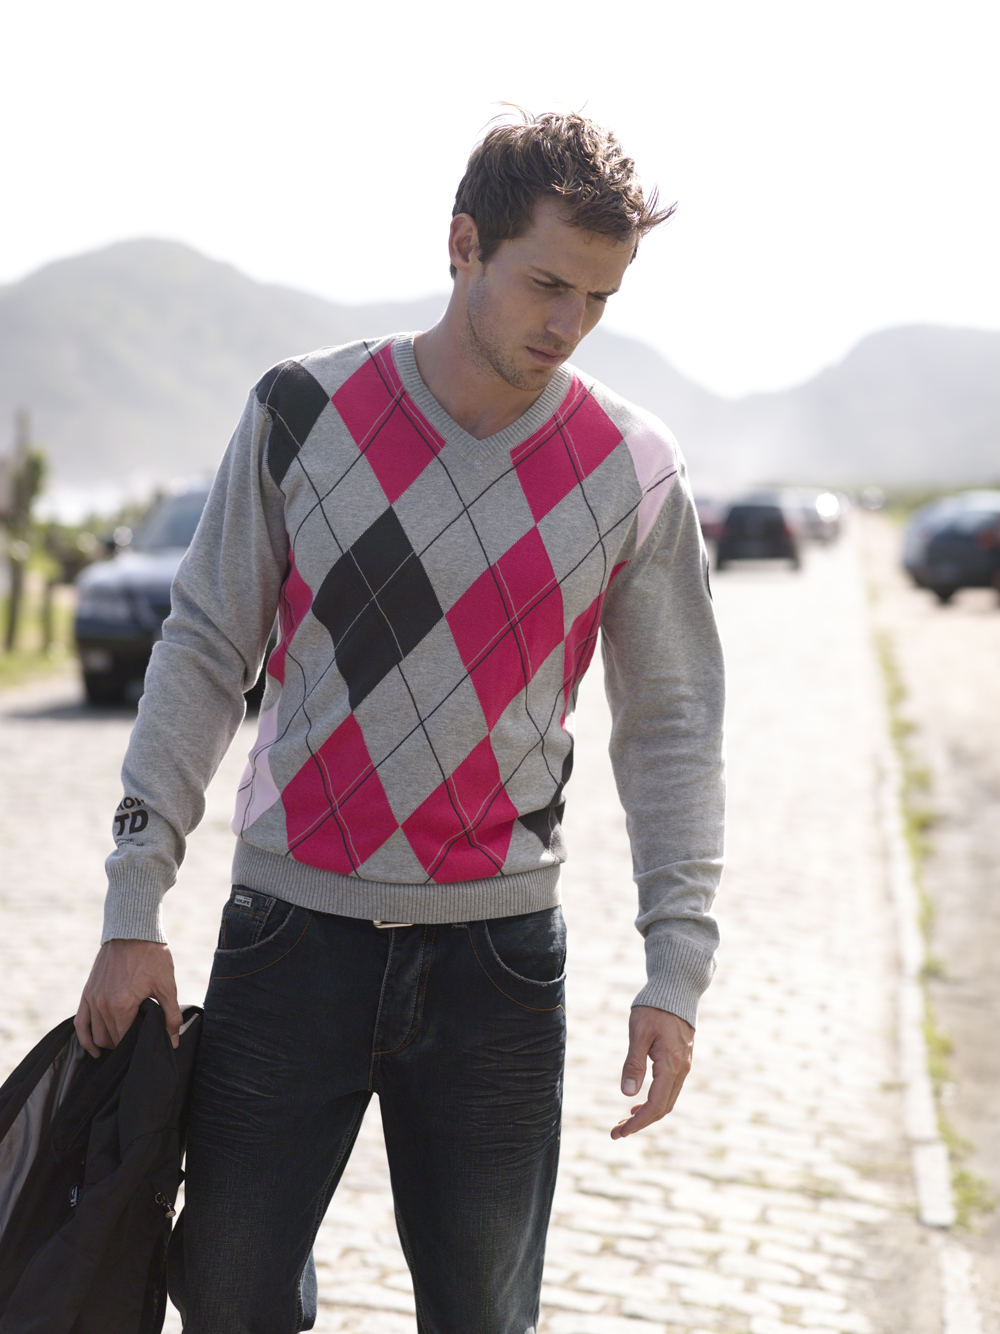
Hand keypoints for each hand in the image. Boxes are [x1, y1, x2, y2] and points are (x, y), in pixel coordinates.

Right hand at [75, 939, 181, 1056]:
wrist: (133, 931)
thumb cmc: (152, 956)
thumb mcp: (167, 985)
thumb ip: (170, 1015)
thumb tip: (173, 1042)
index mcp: (122, 1005)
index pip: (124, 1040)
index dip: (135, 1046)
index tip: (145, 1046)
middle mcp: (103, 1005)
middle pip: (110, 1039)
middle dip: (124, 1045)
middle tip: (138, 1042)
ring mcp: (92, 998)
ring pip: (95, 1034)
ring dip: (107, 1042)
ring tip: (122, 1045)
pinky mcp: (87, 992)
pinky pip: (80, 1022)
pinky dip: (85, 1038)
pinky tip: (93, 1048)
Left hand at [611, 1005, 693, 1138]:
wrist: (677, 988)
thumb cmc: (654, 1008)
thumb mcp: (639, 1033)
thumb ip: (634, 1063)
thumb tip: (627, 1094)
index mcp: (671, 1065)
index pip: (655, 1105)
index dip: (638, 1123)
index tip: (619, 1133)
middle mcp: (681, 1069)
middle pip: (662, 1108)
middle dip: (640, 1122)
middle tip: (616, 1131)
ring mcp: (684, 1066)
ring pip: (667, 1100)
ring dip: (647, 1114)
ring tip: (624, 1121)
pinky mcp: (681, 1060)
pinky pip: (670, 1089)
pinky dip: (655, 1101)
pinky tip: (638, 1102)